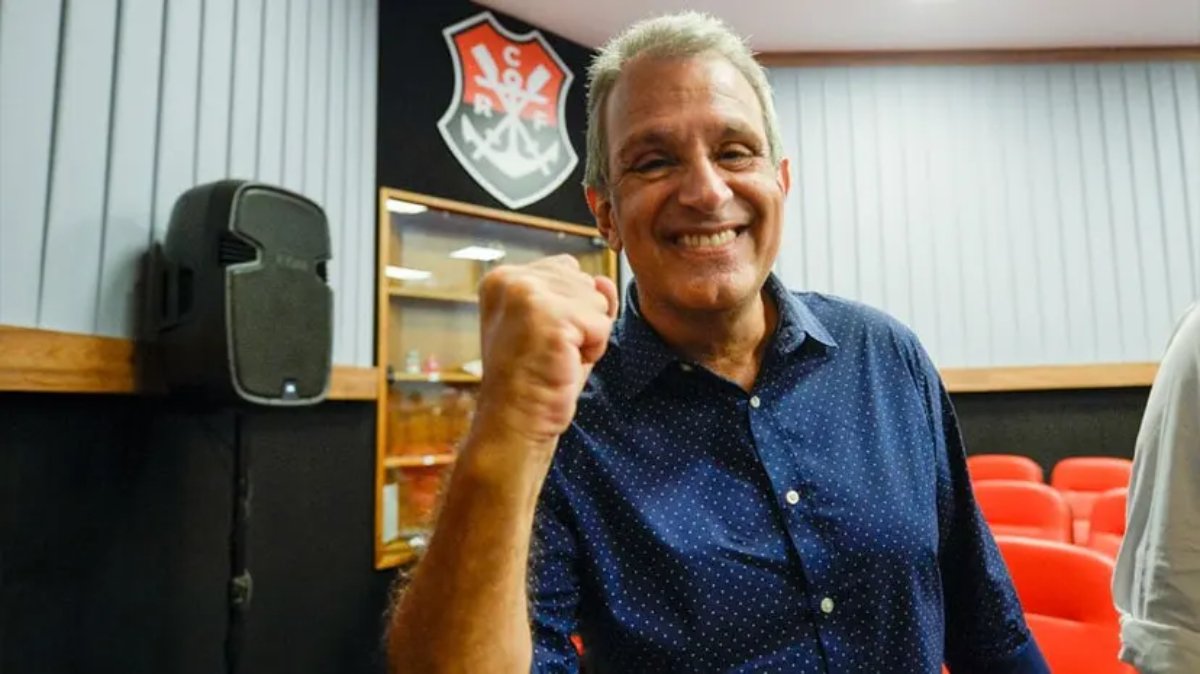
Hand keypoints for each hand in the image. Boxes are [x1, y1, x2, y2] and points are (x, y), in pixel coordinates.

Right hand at [471, 255, 617, 457]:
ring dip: (587, 336)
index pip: (567, 269)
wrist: (515, 422)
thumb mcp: (558, 327)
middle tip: (549, 351)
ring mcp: (528, 295)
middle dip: (580, 321)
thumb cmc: (535, 379)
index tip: (541, 337)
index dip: (568, 308)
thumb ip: (581, 296)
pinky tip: (564, 364)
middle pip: (585, 282)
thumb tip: (605, 281)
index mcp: (503, 277)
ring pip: (596, 301)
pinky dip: (593, 349)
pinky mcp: (550, 316)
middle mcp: (511, 279)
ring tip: (556, 357)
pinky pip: (601, 324)